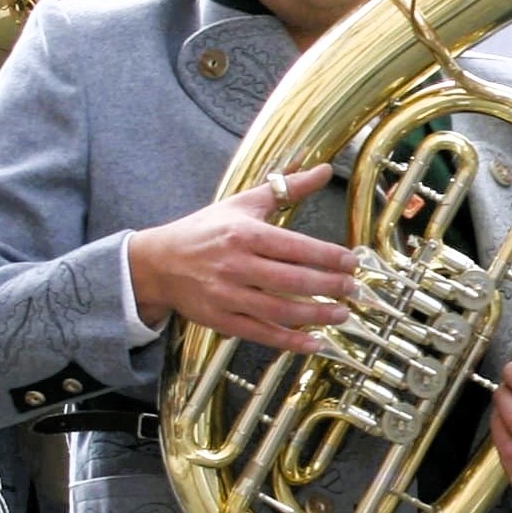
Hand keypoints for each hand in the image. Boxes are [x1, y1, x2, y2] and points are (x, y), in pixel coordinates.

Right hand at [127, 164, 352, 350]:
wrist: (158, 262)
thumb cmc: (205, 230)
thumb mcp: (242, 204)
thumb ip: (286, 188)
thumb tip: (324, 169)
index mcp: (244, 234)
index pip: (295, 247)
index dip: (328, 257)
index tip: (352, 262)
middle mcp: (236, 264)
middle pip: (292, 280)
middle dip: (328, 287)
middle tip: (353, 290)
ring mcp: (227, 295)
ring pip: (280, 310)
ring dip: (316, 315)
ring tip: (342, 314)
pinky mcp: (220, 319)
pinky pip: (261, 333)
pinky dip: (289, 341)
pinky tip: (315, 343)